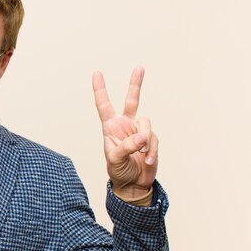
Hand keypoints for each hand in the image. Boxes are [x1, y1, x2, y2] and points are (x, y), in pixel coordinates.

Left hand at [92, 66, 157, 197]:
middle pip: (132, 100)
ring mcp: (139, 131)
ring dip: (144, 141)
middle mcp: (125, 125)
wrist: (133, 184)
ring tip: (140, 156)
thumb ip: (126, 147)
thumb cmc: (118, 171)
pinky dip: (151, 151)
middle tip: (139, 67)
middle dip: (136, 84)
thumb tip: (141, 137)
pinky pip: (154, 139)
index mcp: (110, 127)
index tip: (97, 73)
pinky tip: (147, 161)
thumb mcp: (115, 160)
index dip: (100, 90)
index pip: (104, 105)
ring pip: (146, 124)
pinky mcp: (151, 139)